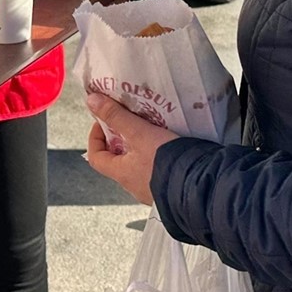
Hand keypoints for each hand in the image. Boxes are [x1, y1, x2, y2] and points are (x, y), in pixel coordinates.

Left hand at [84, 91, 180, 205]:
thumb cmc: (167, 161)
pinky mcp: (167, 187)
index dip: (95, 137)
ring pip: (137, 164)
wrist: (199, 185)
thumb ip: (117, 116)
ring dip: (139, 147)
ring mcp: (150, 189)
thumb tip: (92, 101)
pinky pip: (155, 169)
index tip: (103, 121)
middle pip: (117, 160)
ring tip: (150, 130)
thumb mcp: (140, 133)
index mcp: (121, 173)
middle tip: (129, 122)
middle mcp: (133, 185)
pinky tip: (168, 145)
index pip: (96, 157)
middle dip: (120, 139)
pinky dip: (155, 156)